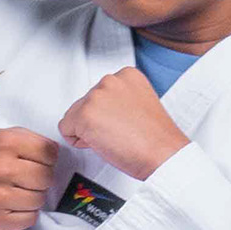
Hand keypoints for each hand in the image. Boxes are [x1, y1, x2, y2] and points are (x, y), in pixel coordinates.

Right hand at [0, 128, 58, 229]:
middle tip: (26, 178)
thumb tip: (57, 154)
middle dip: (41, 178)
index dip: (47, 158)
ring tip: (15, 191)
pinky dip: (25, 213)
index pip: (50, 152)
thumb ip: (29, 140)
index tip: (37, 161)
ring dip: (32, 196)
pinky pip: (29, 219)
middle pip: (47, 177)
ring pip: (40, 200)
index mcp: (5, 142)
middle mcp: (2, 168)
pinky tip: (12, 205)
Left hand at [58, 67, 187, 180]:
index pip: (98, 94)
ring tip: (114, 138)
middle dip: (96, 122)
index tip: (124, 123)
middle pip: (83, 104)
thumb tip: (102, 110)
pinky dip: (78, 142)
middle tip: (120, 134)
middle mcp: (109, 80)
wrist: (164, 155)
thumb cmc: (156, 139)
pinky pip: (66, 130)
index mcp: (126, 75)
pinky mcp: (85, 114)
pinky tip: (103, 143)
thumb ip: (118, 100)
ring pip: (73, 116)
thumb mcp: (139, 104)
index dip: (107, 115)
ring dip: (88, 131)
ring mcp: (96, 96)